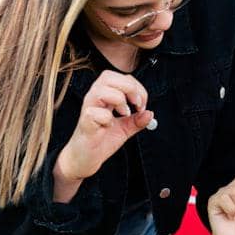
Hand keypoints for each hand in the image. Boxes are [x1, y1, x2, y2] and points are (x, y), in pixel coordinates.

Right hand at [54, 71, 153, 192]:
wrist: (87, 158)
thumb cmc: (102, 139)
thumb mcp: (125, 128)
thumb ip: (137, 121)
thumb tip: (149, 113)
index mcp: (105, 94)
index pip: (122, 78)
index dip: (137, 87)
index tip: (142, 104)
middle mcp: (95, 97)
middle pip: (109, 76)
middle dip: (130, 88)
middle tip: (136, 105)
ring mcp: (88, 107)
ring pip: (101, 90)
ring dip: (119, 100)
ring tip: (124, 114)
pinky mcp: (85, 121)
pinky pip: (96, 113)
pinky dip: (108, 119)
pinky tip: (108, 127)